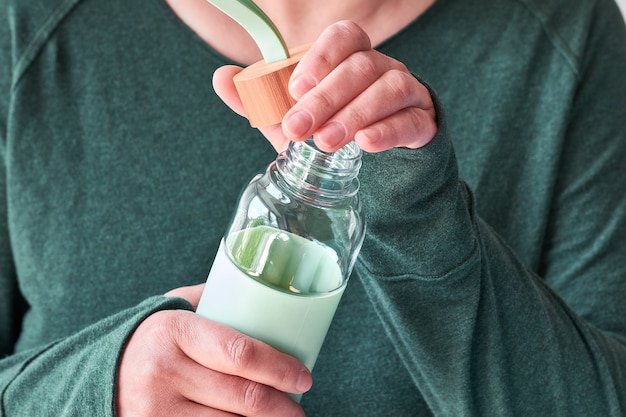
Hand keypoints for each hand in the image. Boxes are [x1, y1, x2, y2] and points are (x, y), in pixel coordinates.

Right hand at [117, 284, 310, 415]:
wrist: (96, 376)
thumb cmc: (151, 340)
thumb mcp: (173, 310)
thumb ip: (213, 300)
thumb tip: (265, 294)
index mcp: (174, 330)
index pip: (240, 352)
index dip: (279, 368)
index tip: (304, 378)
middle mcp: (162, 371)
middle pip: (243, 397)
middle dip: (283, 408)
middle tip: (299, 407)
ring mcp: (155, 411)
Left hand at [213, 20, 436, 152]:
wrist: (381, 167)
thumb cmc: (334, 132)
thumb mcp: (295, 122)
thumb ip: (261, 103)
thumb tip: (221, 77)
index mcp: (351, 60)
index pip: (345, 37)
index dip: (321, 57)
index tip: (294, 88)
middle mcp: (382, 69)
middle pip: (362, 66)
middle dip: (327, 97)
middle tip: (300, 128)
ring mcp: (407, 94)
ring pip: (388, 89)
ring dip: (354, 114)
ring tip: (327, 143)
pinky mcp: (422, 123)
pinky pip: (411, 120)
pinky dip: (388, 131)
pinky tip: (367, 144)